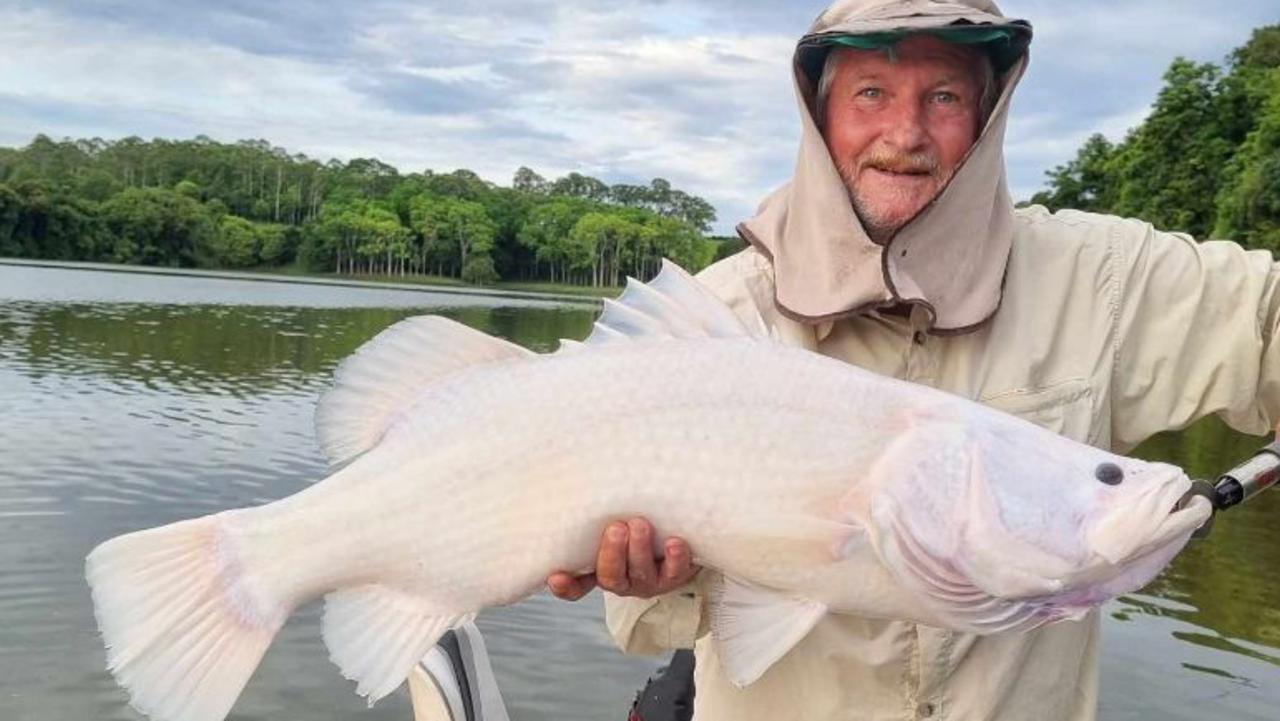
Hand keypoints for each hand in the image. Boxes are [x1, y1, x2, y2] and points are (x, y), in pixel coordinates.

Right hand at [547, 518, 697, 600]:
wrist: (679, 534)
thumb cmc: (635, 520)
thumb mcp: (614, 518)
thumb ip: (599, 508)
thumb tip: (587, 464)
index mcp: (599, 568)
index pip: (576, 585)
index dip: (565, 585)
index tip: (555, 576)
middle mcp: (621, 578)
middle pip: (610, 576)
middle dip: (612, 553)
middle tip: (616, 527)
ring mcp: (648, 579)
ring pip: (640, 572)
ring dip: (639, 549)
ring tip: (640, 523)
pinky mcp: (675, 576)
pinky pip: (675, 571)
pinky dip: (675, 558)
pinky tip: (674, 542)